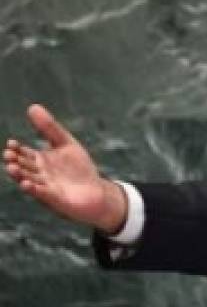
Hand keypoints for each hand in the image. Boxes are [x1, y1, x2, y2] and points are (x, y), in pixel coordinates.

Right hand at [4, 104, 127, 234]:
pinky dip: (34, 189)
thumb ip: (50, 128)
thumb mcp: (66, 144)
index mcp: (39, 161)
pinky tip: (27, 184)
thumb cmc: (79, 169)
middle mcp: (39, 175)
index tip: (12, 143)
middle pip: (23, 167)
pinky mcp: (55, 199)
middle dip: (15, 161)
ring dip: (20, 175)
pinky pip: (42, 194)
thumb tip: (32, 106)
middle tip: (9, 155)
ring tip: (12, 168)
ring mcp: (46, 188)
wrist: (97, 192)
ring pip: (28, 180)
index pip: (23, 153)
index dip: (16, 149)